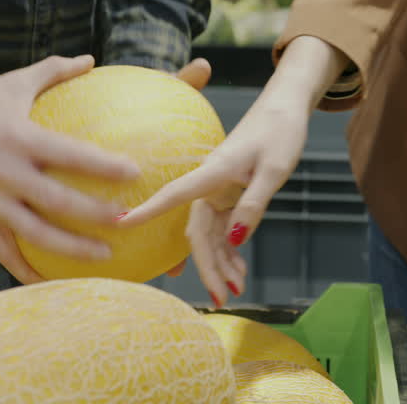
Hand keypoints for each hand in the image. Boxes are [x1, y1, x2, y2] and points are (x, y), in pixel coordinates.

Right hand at [0, 55, 141, 284]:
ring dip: (72, 250)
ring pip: (35, 234)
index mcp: (20, 138)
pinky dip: (26, 271)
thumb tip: (90, 59)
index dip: (103, 165)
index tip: (135, 173)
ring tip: (106, 257)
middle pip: (58, 202)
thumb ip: (53, 70)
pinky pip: (3, 252)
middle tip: (128, 221)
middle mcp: (6, 173)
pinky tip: (51, 281)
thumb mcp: (13, 82)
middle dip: (95, 215)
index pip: (70, 154)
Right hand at [123, 97, 308, 303]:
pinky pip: (224, 227)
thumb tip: (236, 239)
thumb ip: (253, 205)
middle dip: (208, 267)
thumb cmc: (280, 132)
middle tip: (222, 298)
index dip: (146, 211)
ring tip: (237, 288)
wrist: (286, 108)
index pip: (173, 196)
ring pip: (212, 234)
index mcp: (213, 172)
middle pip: (199, 232)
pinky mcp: (230, 194)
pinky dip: (231, 249)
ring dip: (222, 262)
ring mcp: (219, 190)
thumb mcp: (273, 170)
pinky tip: (239, 269)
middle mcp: (210, 183)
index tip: (119, 224)